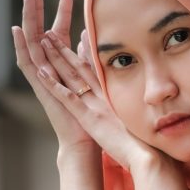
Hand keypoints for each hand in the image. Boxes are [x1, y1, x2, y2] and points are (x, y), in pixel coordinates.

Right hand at [12, 0, 93, 151]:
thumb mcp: (92, 80)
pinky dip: (20, 46)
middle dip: (36, 9)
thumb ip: (86, 58)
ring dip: (27, 20)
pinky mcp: (38, 87)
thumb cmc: (89, 115)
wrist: (83, 140)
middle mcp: (48, 69)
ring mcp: (41, 77)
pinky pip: (26, 64)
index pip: (59, 31)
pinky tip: (17, 30)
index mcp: (61, 66)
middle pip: (38, 33)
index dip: (61, 11)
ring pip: (30, 43)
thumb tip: (87, 36)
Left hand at [36, 27, 157, 170]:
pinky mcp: (88, 118)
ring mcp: (95, 105)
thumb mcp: (138, 122)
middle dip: (66, 49)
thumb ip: (133, 110)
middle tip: (52, 33)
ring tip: (44, 40)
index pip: (98, 70)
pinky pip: (68, 97)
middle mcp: (103, 96)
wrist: (148, 155)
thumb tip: (136, 106)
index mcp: (113, 98)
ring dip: (56, 58)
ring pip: (72, 76)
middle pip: (81, 67)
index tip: (81, 36)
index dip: (87, 52)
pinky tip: (41, 73)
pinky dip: (54, 84)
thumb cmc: (146, 145)